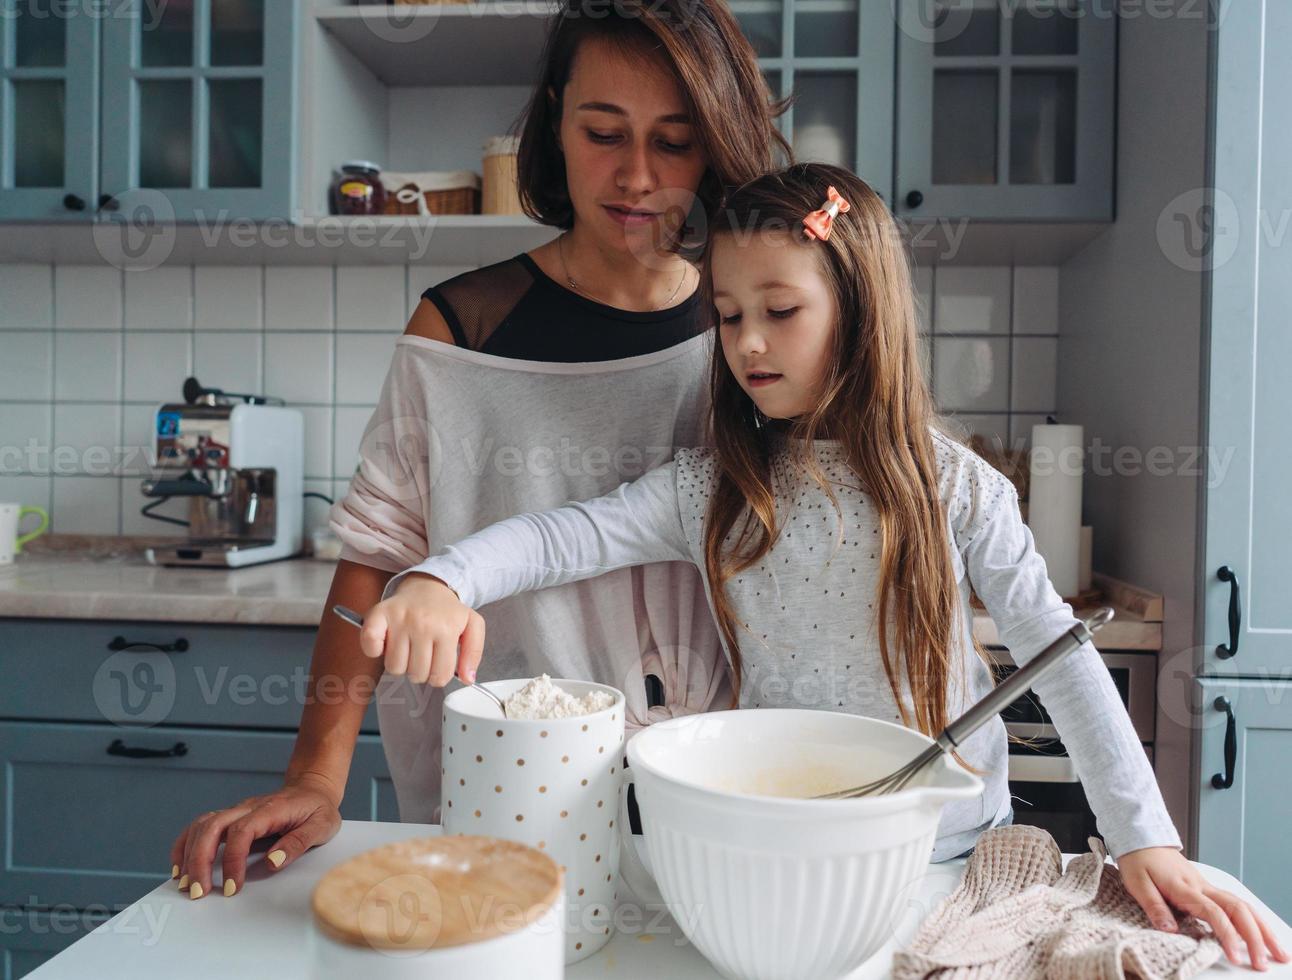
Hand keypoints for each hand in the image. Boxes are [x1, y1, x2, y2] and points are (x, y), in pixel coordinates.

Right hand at [168, 774, 342, 899]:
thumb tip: (272, 863)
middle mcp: (248, 807)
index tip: (231, 887)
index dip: (232, 860)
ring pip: (202, 825)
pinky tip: (181, 865)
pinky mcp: (231, 818)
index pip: (242, 831)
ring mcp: (237, 811)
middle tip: (198, 891)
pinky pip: (201, 826)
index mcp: (271, 809)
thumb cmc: (318, 808)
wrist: (313, 789)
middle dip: (200, 860)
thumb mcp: (321, 826)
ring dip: (189, 853)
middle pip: (213, 826)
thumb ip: (298, 843)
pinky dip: (186, 844)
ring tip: (185, 883)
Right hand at [360, 573, 485, 685]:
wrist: (429, 584)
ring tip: (408, 648)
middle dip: (420, 671)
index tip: (438, 664)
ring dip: (400, 664)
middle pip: (416, 674)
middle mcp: (423, 624)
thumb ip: (474, 653)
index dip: (439, 677)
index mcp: (447, 629)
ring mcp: (400, 619)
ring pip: (394, 667)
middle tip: (423, 654)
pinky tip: (387, 644)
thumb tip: (468, 679)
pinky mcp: (379, 614)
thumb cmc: (448, 611)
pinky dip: (374, 650)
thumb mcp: (473, 626)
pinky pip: (370, 645)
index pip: (440, 676)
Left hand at [1118, 846, 1288, 969]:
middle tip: (1263, 962)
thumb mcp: (1136, 882)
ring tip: (1277, 951)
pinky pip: (1236, 904)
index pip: (1214, 913)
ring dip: (1262, 929)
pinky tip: (1260, 934)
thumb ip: (1153, 905)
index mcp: (1185, 887)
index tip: (1235, 956)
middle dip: (1256, 937)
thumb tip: (1169, 929)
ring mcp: (1207, 886)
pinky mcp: (1206, 888)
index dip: (1227, 935)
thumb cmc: (1138, 859)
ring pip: (1243, 906)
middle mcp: (1201, 886)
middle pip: (1238, 910)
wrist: (1141, 837)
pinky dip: (1253, 920)